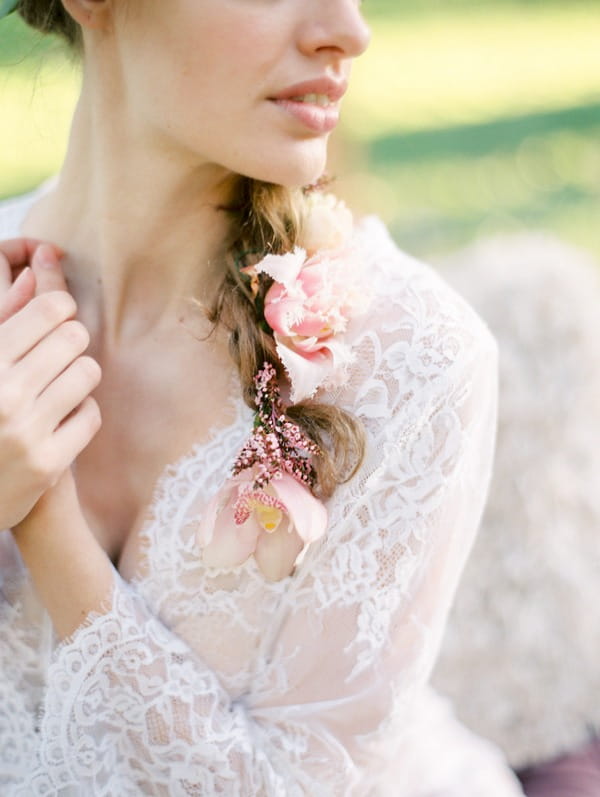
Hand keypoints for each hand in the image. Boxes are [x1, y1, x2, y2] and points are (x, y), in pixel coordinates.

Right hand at [0, 239, 101, 529]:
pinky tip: (60, 420)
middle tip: (56, 356)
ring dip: (77, 377)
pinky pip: (91, 415)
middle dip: (69, 342)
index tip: (55, 319)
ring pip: (87, 373)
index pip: (50, 308)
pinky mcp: (47, 464)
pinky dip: (80, 414)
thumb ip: (5, 315)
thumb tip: (39, 266)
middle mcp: (1, 391)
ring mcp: (25, 430)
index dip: (59, 308)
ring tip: (58, 386)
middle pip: (74, 336)